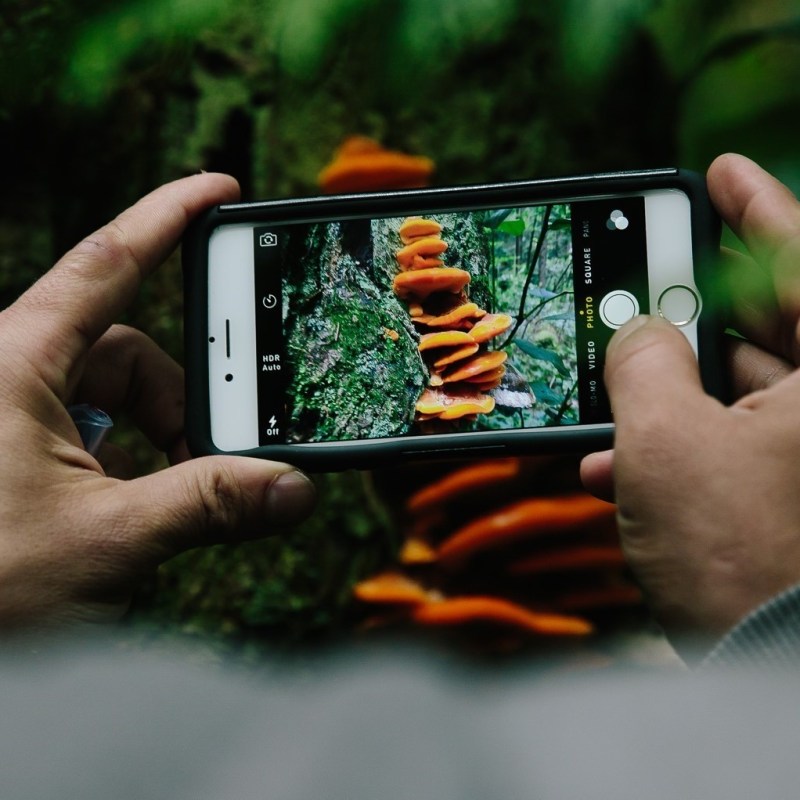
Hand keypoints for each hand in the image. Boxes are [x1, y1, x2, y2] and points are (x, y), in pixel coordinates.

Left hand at [0, 175, 315, 629]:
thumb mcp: (107, 540)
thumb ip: (210, 504)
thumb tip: (293, 488)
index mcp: (11, 364)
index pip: (106, 264)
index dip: (167, 217)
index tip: (220, 189)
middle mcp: (7, 377)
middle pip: (124, 352)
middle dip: (179, 401)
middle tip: (213, 456)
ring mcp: (9, 417)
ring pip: (109, 402)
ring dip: (154, 447)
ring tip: (159, 508)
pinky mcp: (13, 455)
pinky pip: (88, 436)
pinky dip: (126, 468)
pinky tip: (126, 518)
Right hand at [581, 154, 799, 642]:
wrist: (777, 679)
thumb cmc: (742, 557)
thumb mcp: (666, 442)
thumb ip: (642, 364)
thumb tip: (637, 331)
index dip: (754, 205)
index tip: (718, 171)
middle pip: (766, 327)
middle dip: (688, 315)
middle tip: (638, 293)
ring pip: (741, 393)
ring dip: (668, 395)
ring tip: (608, 393)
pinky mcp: (793, 497)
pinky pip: (736, 448)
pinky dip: (681, 450)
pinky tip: (620, 467)